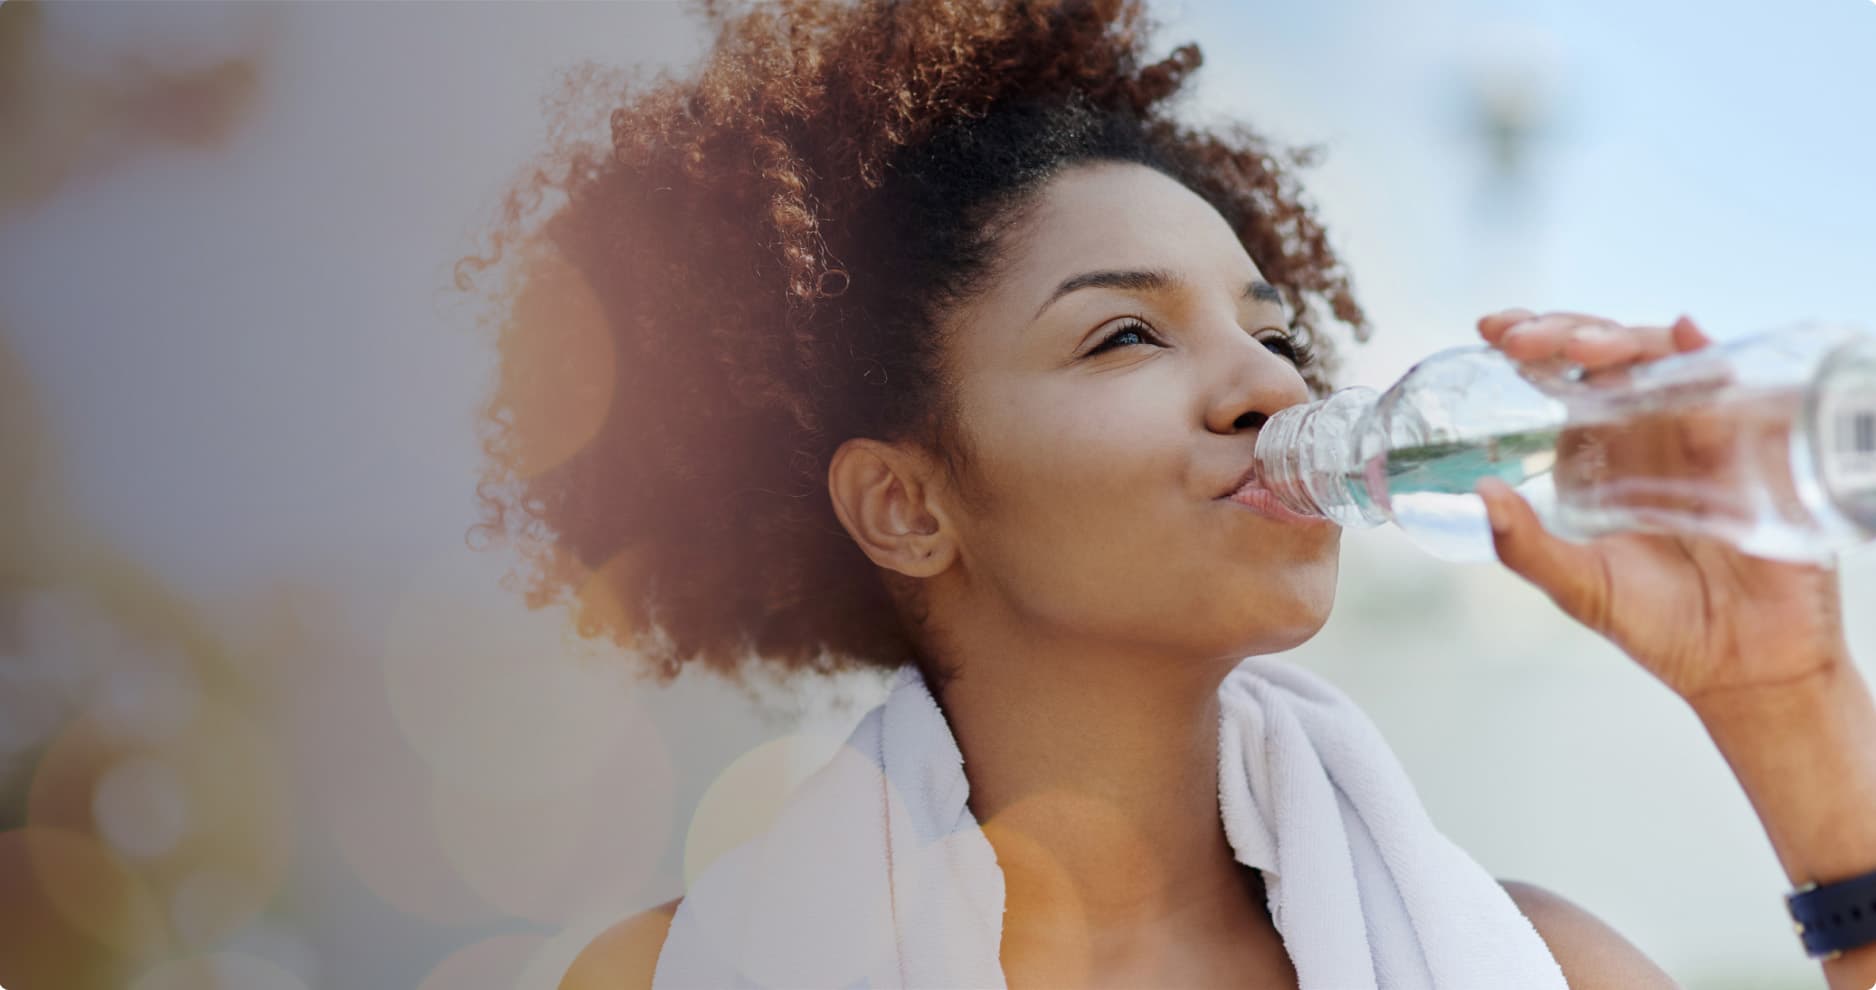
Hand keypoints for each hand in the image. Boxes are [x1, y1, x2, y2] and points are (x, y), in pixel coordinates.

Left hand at [1471, 308, 1850, 707]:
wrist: (1745, 665)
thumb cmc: (1662, 625)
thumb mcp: (1579, 586)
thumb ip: (1525, 546)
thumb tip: (1479, 494)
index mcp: (1602, 453)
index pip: (1564, 380)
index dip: (1533, 344)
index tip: (1494, 330)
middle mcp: (1649, 432)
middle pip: (1609, 354)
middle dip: (1566, 332)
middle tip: (1525, 339)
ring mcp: (1702, 432)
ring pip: (1664, 357)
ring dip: (1624, 341)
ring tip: (1585, 350)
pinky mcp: (1752, 446)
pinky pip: (1734, 386)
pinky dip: (1707, 354)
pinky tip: (1686, 337)